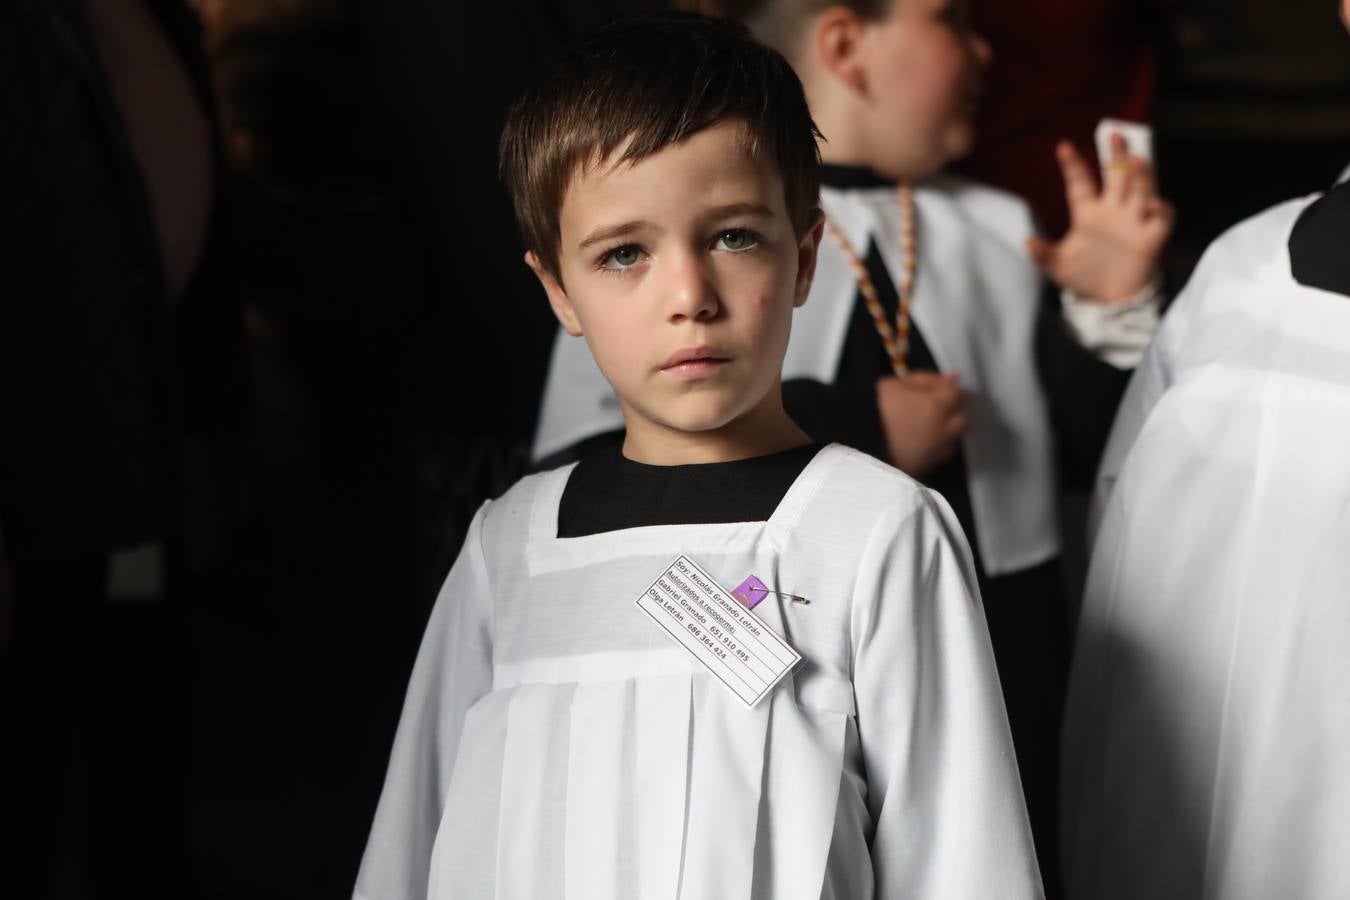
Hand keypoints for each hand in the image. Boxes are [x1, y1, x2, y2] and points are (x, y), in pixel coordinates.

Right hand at [876, 372, 967, 476]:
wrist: (859, 442)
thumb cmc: (875, 408)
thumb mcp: (895, 384)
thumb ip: (926, 379)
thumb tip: (952, 378)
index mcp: (936, 405)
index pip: (958, 394)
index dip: (950, 390)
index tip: (940, 389)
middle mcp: (943, 428)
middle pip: (963, 419)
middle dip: (955, 411)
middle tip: (938, 407)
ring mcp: (937, 449)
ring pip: (956, 439)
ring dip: (949, 431)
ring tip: (932, 426)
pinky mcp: (928, 466)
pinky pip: (942, 455)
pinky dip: (939, 447)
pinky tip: (925, 443)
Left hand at [1027, 134, 1173, 302]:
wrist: (1107, 300)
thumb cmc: (1083, 278)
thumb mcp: (1057, 267)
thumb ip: (1043, 254)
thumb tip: (1027, 241)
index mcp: (1087, 214)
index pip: (1080, 183)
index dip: (1072, 166)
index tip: (1063, 147)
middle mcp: (1112, 211)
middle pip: (1116, 176)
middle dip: (1116, 155)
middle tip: (1114, 133)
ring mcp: (1133, 221)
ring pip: (1140, 189)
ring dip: (1141, 174)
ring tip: (1136, 160)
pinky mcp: (1151, 236)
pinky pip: (1161, 216)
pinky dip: (1160, 209)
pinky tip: (1151, 204)